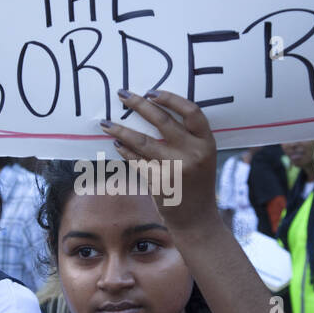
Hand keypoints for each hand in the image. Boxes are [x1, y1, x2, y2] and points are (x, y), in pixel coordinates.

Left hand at [101, 89, 218, 229]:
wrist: (197, 220)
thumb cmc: (196, 184)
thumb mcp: (202, 158)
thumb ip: (187, 139)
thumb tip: (153, 113)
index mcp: (207, 143)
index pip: (192, 112)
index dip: (171, 99)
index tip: (152, 92)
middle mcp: (194, 153)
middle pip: (162, 121)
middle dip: (139, 105)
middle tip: (122, 95)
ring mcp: (176, 169)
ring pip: (142, 141)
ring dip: (121, 130)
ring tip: (106, 123)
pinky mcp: (160, 182)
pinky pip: (137, 161)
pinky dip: (125, 152)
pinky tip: (117, 145)